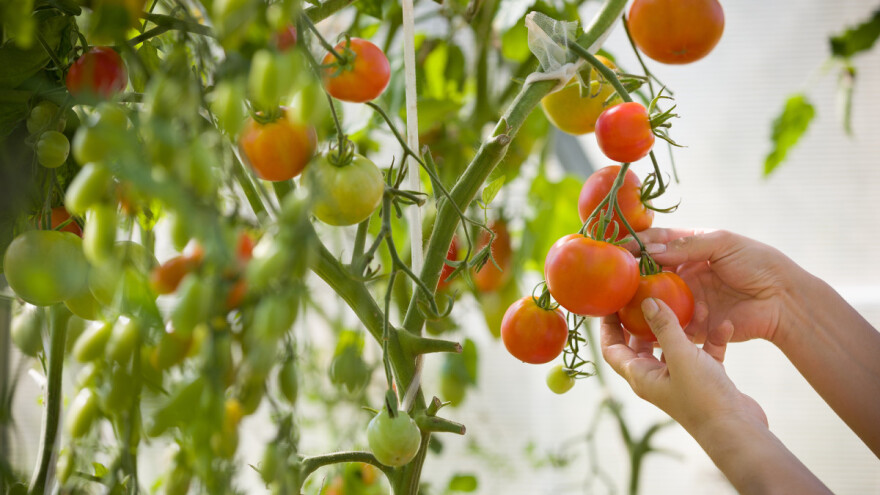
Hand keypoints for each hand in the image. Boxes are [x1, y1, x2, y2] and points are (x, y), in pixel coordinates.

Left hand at [603, 298, 832, 493]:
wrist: (739, 432)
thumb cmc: (703, 399)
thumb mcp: (681, 356)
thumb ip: (664, 327)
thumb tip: (646, 301)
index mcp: (641, 376)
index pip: (612, 349)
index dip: (608, 326)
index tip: (611, 302)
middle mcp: (657, 377)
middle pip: (642, 343)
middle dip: (645, 319)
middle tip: (649, 294)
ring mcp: (681, 378)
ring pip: (676, 344)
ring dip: (685, 324)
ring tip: (695, 302)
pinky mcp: (706, 378)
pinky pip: (704, 352)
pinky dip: (712, 338)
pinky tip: (724, 324)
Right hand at [631, 229, 804, 344]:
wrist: (784, 301)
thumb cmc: (758, 264)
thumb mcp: (723, 243)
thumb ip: (686, 246)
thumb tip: (650, 250)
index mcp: (691, 248)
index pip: (657, 242)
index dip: (637, 243)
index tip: (619, 247)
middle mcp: (685, 273)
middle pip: (650, 272)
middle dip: (633, 273)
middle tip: (615, 275)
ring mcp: (688, 299)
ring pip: (655, 298)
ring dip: (641, 298)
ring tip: (623, 299)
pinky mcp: (693, 324)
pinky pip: (671, 322)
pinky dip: (659, 320)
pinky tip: (647, 318)